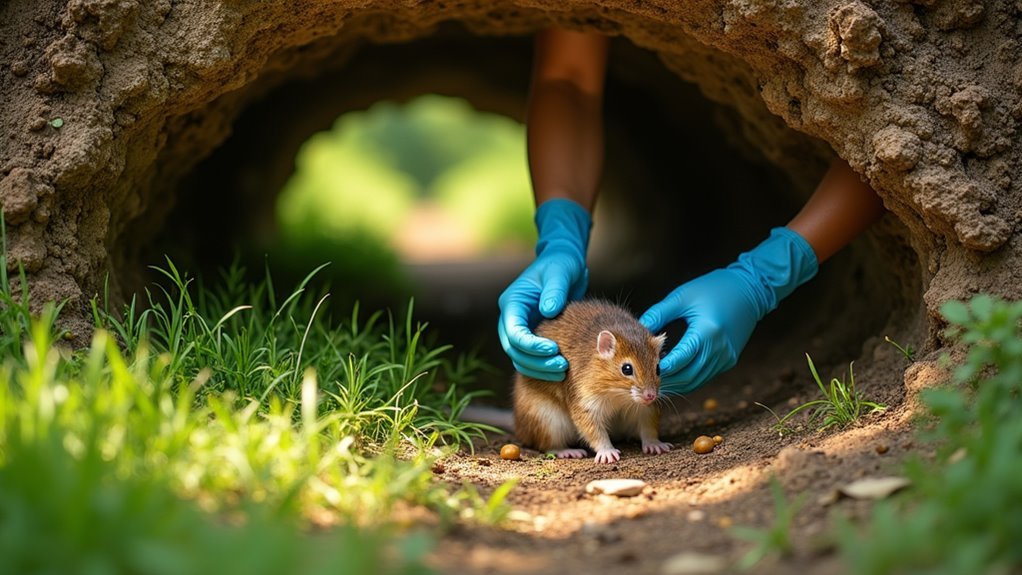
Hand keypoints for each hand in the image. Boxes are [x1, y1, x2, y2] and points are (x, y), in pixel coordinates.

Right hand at [498, 199, 591, 380]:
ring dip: (539, 368)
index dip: (531, 345)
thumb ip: (554, 291)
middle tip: (562, 366)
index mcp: (513, 301)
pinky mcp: (531, 334)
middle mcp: (511, 316)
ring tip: (564, 371)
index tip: (554, 349)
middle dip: (536, 361)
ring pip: (520, 357)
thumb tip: (548, 311)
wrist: (565, 263)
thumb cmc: (561, 265)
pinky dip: (542, 367)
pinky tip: (561, 371)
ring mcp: (520, 327)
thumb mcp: (560, 273)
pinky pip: (530, 358)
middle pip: (514, 349)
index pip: (514, 331)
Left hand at [639, 227, 817, 392]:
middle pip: (687, 375)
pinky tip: (674, 376)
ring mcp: (726, 357)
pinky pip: (705, 376)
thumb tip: (640, 329)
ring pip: (696, 380)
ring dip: (677, 383)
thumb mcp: (683, 297)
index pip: (679, 359)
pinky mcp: (729, 360)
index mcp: (707, 332)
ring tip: (656, 380)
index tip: (642, 369)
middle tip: (644, 380)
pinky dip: (689, 378)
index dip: (660, 367)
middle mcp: (718, 349)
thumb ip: (659, 313)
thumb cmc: (714, 288)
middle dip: (666, 380)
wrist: (750, 289)